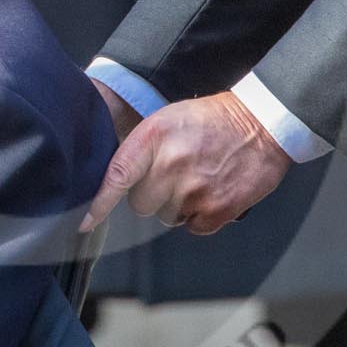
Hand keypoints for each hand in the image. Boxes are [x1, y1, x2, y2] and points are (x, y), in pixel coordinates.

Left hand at [80, 91, 290, 234]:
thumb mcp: (168, 119)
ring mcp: (194, 190)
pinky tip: (212, 190)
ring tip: (198, 178)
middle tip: (174, 174)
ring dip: (178, 204)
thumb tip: (119, 179)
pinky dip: (201, 215)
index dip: (98, 204)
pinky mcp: (217, 209)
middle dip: (153, 194)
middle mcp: (171, 165)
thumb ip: (143, 148)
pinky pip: (193, 227)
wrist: (263, 124)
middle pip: (141, 204)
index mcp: (154, 137)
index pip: (117, 175)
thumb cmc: (213, 119)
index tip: (84, 222)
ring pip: (167, 217)